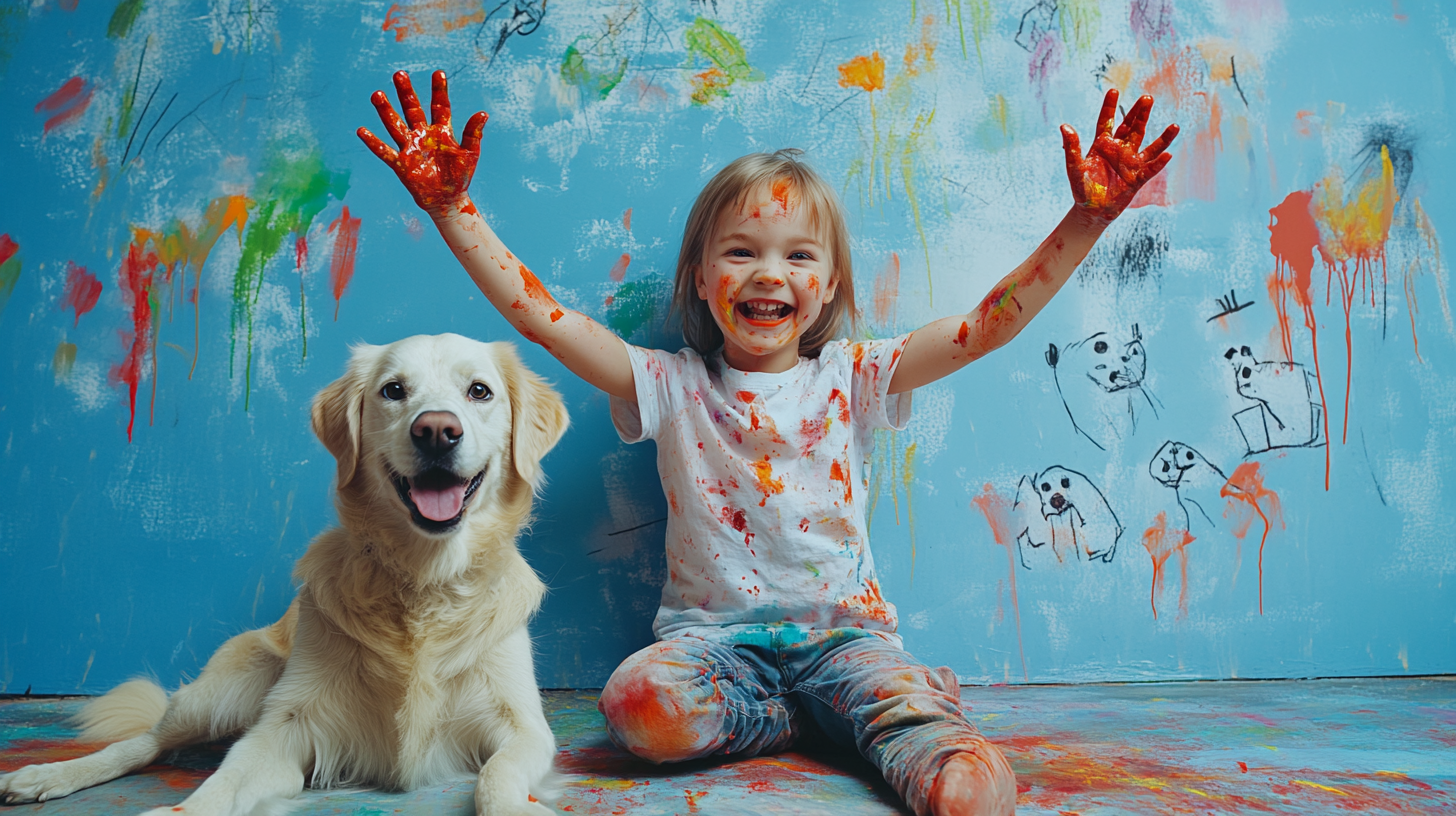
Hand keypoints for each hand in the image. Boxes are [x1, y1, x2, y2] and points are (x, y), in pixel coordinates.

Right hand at [358, 70, 487, 215]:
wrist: (448, 200)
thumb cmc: (460, 176)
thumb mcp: (470, 154)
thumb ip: (473, 133)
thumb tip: (483, 113)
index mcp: (442, 131)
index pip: (440, 106)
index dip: (439, 90)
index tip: (438, 72)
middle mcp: (423, 135)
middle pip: (413, 109)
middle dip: (406, 92)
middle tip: (400, 74)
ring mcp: (410, 148)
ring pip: (395, 125)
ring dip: (386, 111)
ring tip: (377, 94)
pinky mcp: (401, 164)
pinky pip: (385, 152)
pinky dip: (373, 143)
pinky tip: (361, 130)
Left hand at [1061, 89, 1178, 220]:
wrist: (1091, 211)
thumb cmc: (1082, 189)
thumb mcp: (1074, 168)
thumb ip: (1071, 148)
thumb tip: (1064, 126)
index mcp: (1102, 145)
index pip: (1107, 121)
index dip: (1110, 107)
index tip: (1113, 90)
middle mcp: (1119, 150)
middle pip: (1132, 128)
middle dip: (1139, 113)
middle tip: (1147, 98)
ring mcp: (1130, 164)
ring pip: (1149, 146)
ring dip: (1162, 138)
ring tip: (1175, 126)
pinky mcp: (1137, 179)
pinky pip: (1150, 169)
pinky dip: (1159, 163)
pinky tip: (1168, 155)